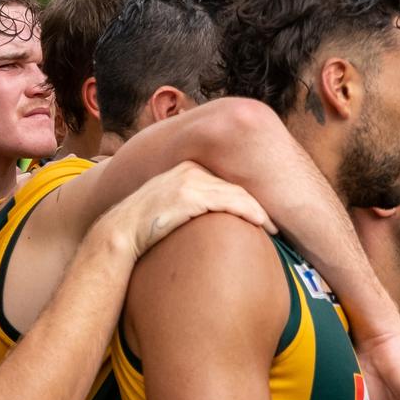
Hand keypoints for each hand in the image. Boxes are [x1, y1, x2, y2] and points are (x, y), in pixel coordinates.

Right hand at [101, 161, 276, 259]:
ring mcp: (189, 180)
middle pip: (237, 183)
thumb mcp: (175, 203)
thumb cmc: (150, 225)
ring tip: (275, 228)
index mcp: (189, 166)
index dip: (252, 194)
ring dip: (260, 211)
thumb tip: (218, 209)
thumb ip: (197, 199)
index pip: (229, 177)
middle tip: (279, 220)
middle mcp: (190, 168)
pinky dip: (250, 212)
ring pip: (237, 193)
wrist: (121, 233)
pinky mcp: (189, 195)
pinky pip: (229, 202)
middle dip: (261, 200)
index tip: (268, 211)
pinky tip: (262, 224)